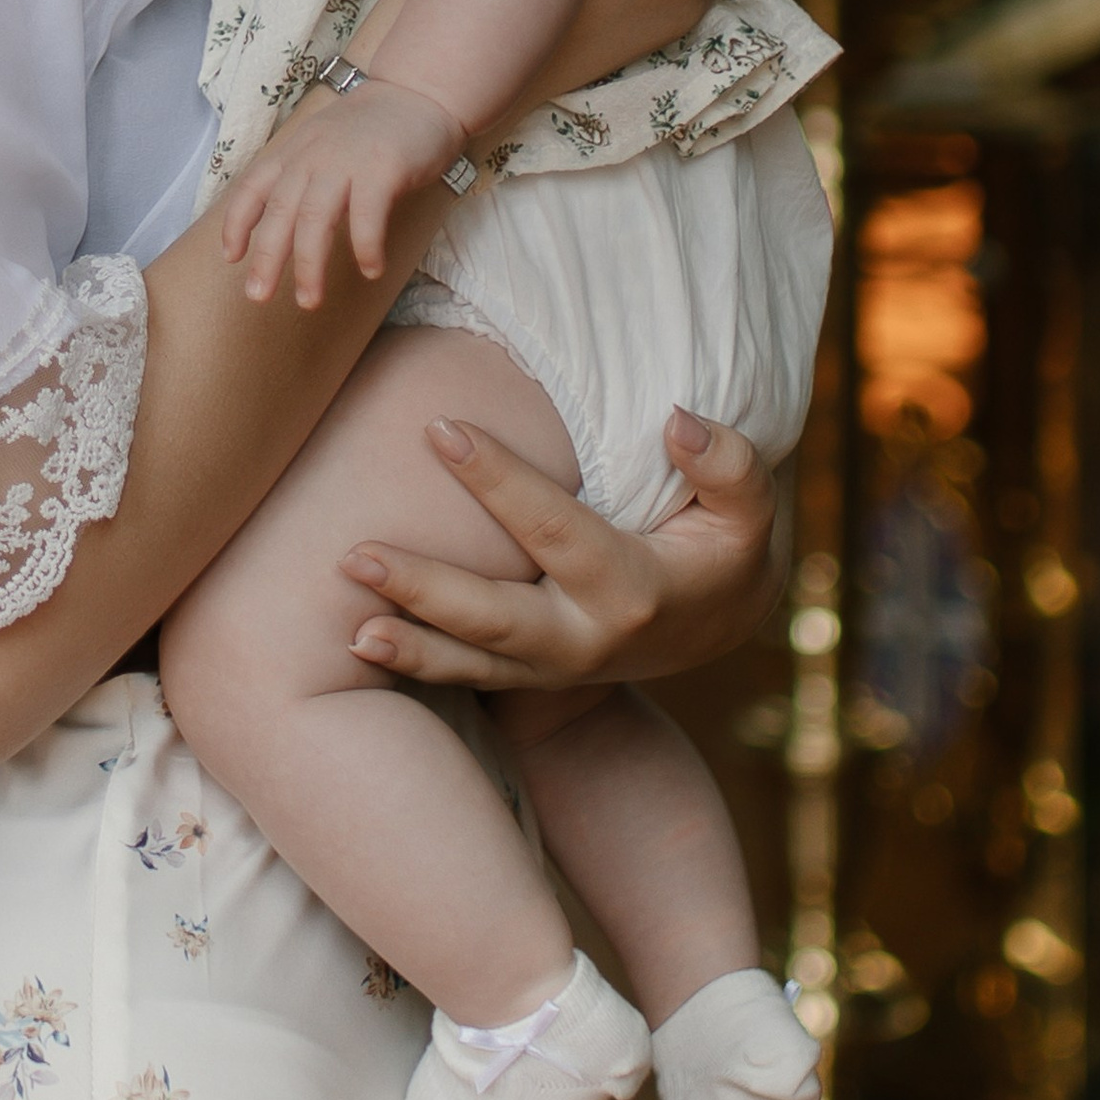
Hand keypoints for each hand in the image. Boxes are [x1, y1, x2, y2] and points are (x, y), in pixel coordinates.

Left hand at [220, 80, 469, 307]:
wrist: (419, 92)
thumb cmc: (370, 129)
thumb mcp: (321, 144)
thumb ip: (301, 176)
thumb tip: (279, 224)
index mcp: (295, 153)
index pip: (252, 188)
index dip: (237, 224)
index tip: (231, 258)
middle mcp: (313, 157)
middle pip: (280, 212)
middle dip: (267, 258)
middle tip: (258, 297)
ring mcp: (346, 161)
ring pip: (315, 218)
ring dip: (309, 265)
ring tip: (309, 301)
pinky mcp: (383, 168)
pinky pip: (367, 216)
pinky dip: (365, 247)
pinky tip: (370, 270)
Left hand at [338, 408, 782, 685]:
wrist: (716, 623)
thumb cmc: (724, 546)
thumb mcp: (749, 509)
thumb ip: (729, 464)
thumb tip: (677, 420)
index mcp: (634, 589)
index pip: (553, 527)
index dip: (497, 478)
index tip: (441, 428)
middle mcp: (587, 639)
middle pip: (495, 617)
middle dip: (424, 587)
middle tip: (356, 552)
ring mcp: (554, 667)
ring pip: (472, 662)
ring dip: (407, 642)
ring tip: (349, 619)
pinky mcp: (530, 678)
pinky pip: (467, 677)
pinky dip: (416, 665)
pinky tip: (359, 642)